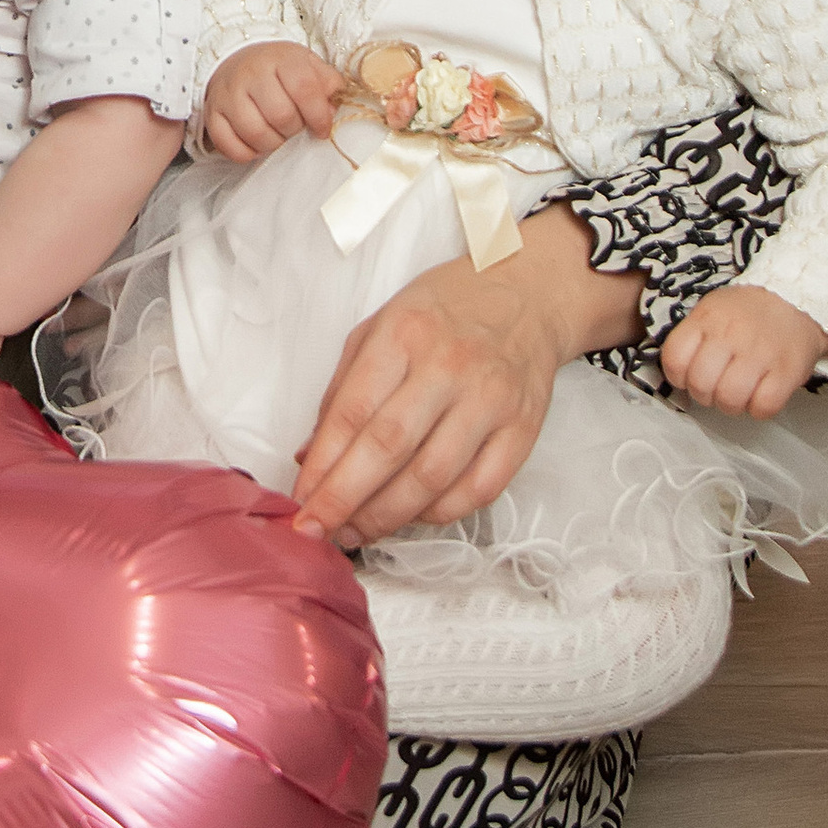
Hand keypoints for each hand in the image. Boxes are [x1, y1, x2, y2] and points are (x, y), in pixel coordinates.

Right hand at [204, 41, 345, 160]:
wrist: (237, 58)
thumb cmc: (278, 68)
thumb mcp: (307, 64)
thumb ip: (328, 84)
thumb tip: (333, 110)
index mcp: (280, 58)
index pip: (304, 88)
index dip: (318, 115)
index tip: (322, 129)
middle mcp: (250, 73)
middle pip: (280, 115)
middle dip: (295, 130)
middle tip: (295, 128)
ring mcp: (227, 94)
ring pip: (255, 133)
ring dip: (273, 144)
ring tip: (278, 136)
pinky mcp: (212, 114)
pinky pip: (230, 147)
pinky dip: (248, 153)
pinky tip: (256, 143)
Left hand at [287, 206, 636, 549]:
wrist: (527, 296)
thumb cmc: (444, 312)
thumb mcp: (379, 327)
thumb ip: (342, 391)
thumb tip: (310, 458)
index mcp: (403, 334)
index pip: (353, 412)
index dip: (323, 466)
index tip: (300, 502)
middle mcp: (448, 367)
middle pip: (389, 448)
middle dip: (345, 499)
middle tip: (319, 530)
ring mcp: (490, 400)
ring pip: (433, 479)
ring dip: (388, 516)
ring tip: (358, 532)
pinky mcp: (523, 430)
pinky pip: (479, 491)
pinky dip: (439, 515)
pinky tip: (411, 517)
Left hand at [661, 283, 827, 418]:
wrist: (795, 299)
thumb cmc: (748, 311)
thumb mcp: (711, 310)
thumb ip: (692, 338)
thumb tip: (678, 376)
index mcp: (707, 318)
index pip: (674, 359)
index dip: (678, 377)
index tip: (688, 377)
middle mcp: (730, 335)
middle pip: (700, 383)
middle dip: (704, 395)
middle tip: (715, 389)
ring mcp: (760, 353)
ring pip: (730, 399)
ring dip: (731, 405)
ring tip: (738, 395)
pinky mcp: (787, 371)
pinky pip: (764, 406)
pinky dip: (759, 409)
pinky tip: (760, 396)